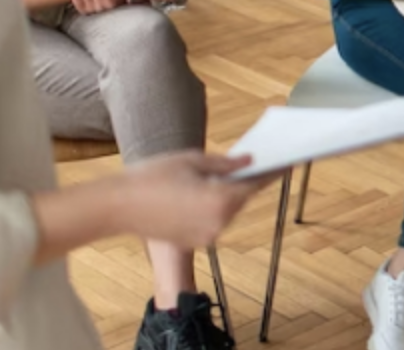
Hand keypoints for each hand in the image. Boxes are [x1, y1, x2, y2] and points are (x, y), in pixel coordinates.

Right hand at [112, 151, 274, 247]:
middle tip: (252, 162)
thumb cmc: (153, 176)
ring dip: (228, 194)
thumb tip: (248, 162)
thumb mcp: (192, 160)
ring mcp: (206, 236)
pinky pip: (212, 221)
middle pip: (241, 199)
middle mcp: (219, 223)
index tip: (285, 163)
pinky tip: (204, 191)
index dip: (270, 172)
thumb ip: (225, 163)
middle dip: (246, 182)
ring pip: (227, 211)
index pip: (254, 184)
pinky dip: (213, 206)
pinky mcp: (193, 242)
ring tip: (224, 174)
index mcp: (221, 201)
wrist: (118, 205)